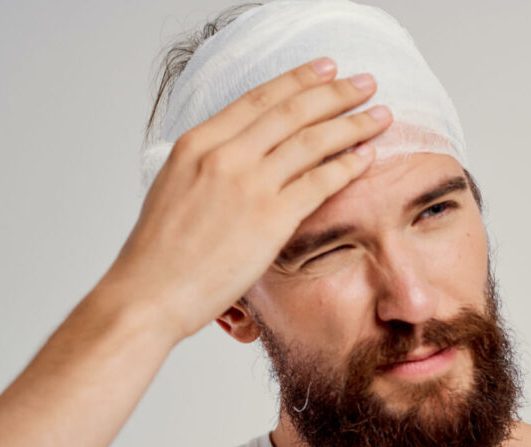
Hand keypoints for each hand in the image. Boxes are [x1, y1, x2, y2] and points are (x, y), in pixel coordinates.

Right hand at [101, 58, 391, 341]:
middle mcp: (223, 156)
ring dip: (352, 125)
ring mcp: (248, 185)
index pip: (257, 99)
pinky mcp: (270, 218)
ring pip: (312, 141)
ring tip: (380, 116)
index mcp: (197, 144)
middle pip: (291, 112)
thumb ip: (209, 164)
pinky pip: (319, 182)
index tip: (325, 69)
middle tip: (366, 84)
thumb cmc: (160, 252)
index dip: (297, 80)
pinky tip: (367, 157)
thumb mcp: (175, 187)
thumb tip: (239, 155)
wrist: (150, 292)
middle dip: (335, 93)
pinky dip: (347, 166)